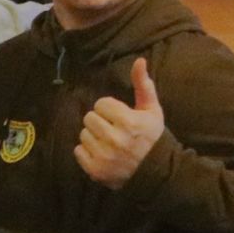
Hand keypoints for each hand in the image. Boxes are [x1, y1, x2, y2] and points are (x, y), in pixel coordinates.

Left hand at [75, 56, 165, 189]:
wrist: (155, 172)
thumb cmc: (152, 137)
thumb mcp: (152, 110)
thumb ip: (143, 85)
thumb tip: (139, 60)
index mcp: (128, 122)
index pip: (101, 104)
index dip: (110, 109)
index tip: (119, 117)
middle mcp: (115, 139)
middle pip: (89, 118)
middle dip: (100, 121)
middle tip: (112, 129)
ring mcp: (104, 156)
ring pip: (83, 134)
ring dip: (93, 136)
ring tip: (107, 142)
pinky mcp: (95, 170)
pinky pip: (78, 151)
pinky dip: (86, 152)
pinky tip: (101, 153)